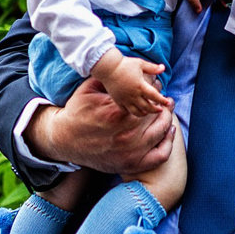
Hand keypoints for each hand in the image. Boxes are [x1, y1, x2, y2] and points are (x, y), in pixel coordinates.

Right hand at [25, 77, 176, 175]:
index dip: (155, 88)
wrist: (66, 140)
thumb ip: (110, 80)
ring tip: (167, 110)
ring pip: (162, 131)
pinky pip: (160, 155)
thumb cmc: (77, 113)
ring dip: (168, 118)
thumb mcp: (89, 89)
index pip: (148, 96)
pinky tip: (168, 131)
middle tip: (165, 98)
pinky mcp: (133, 164)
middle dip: (163, 102)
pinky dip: (168, 143)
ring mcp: (131, 150)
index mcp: (118, 112)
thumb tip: (125, 70)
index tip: (156, 85)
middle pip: (157, 112)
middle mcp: (127, 132)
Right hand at [91, 49, 171, 117]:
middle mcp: (133, 95)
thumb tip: (164, 67)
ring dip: (144, 113)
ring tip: (148, 111)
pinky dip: (131, 112)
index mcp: (140, 86)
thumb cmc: (125, 64)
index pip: (155, 97)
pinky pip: (125, 110)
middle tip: (160, 109)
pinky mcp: (118, 100)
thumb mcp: (140, 63)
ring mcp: (125, 99)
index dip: (163, 100)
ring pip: (136, 112)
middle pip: (147, 107)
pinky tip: (135, 109)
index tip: (167, 102)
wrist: (107, 67)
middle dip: (155, 110)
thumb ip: (152, 68)